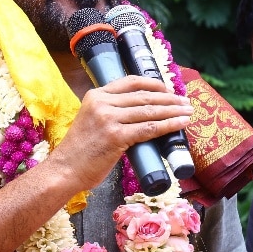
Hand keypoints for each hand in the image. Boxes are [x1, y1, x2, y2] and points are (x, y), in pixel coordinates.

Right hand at [54, 76, 193, 192]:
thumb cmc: (80, 151)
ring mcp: (108, 119)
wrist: (64, 170)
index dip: (153, 84)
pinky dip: (168, 125)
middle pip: (144, 96)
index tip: (168, 88)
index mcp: (96, 96)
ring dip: (173, 110)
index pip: (131, 82)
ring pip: (150, 111)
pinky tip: (180, 123)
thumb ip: (111, 113)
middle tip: (185, 101)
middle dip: (169, 98)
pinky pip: (149, 128)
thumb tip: (140, 114)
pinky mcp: (116, 136)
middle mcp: (102, 103)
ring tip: (188, 111)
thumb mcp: (92, 121)